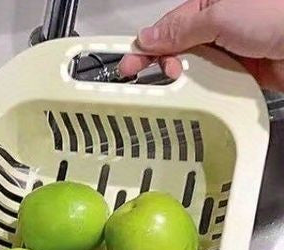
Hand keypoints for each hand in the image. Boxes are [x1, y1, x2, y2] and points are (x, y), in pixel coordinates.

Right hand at [119, 0, 283, 91]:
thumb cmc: (279, 16)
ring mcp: (227, 52)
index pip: (167, 28)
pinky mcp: (236, 74)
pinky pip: (209, 86)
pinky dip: (202, 91)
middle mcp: (218, 28)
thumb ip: (181, 28)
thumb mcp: (220, 15)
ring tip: (178, 83)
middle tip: (150, 77)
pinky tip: (197, 92)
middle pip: (176, 51)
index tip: (128, 63)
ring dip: (183, 80)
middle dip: (162, 65)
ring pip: (191, 71)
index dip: (145, 47)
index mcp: (210, 5)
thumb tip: (150, 36)